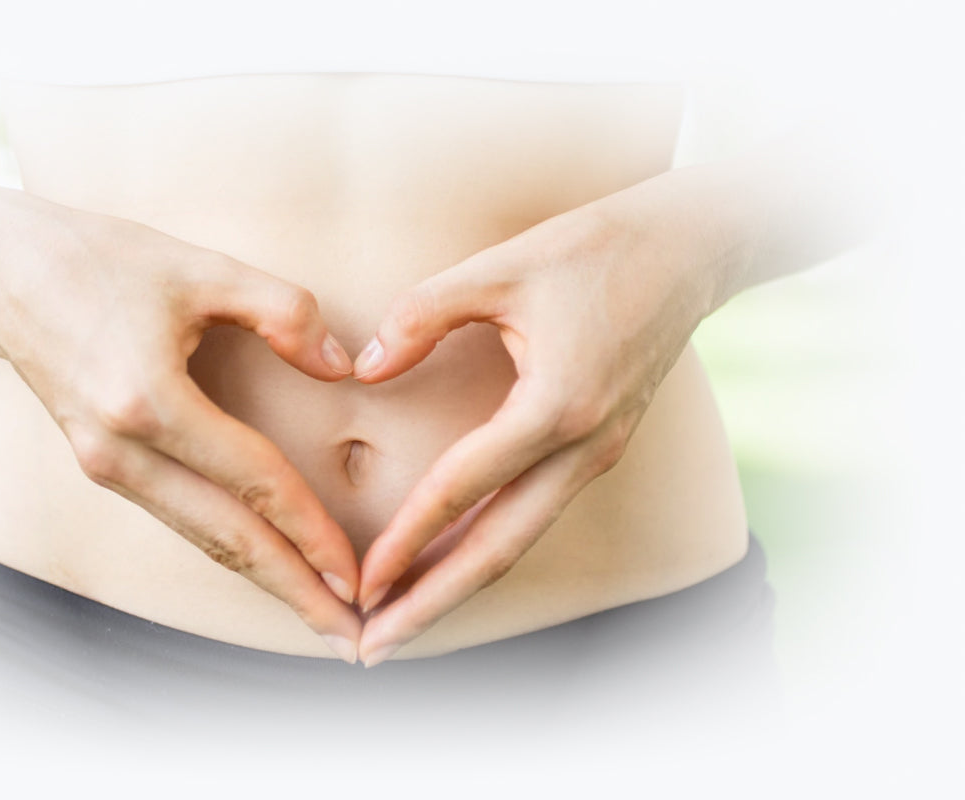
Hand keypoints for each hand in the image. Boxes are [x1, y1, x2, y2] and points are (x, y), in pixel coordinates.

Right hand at [0, 198, 362, 661]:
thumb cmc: (99, 258)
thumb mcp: (200, 267)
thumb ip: (283, 311)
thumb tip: (343, 368)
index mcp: (147, 401)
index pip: (252, 483)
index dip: (311, 531)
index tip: (358, 573)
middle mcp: (120, 450)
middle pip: (226, 539)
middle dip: (294, 591)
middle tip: (352, 638)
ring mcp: (103, 464)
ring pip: (200, 538)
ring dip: (264, 579)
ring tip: (319, 614)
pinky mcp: (100, 463)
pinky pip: (177, 517)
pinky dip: (227, 547)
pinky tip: (265, 564)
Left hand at [350, 170, 741, 665]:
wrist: (688, 249)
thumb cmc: (594, 249)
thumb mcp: (499, 268)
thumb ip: (422, 315)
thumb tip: (365, 368)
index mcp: (556, 406)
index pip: (463, 488)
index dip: (406, 539)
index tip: (361, 582)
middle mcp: (582, 447)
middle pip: (498, 549)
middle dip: (432, 601)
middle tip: (374, 645)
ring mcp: (596, 455)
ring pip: (519, 541)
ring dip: (459, 586)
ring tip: (403, 621)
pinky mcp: (598, 449)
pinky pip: (535, 515)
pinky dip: (488, 550)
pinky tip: (450, 565)